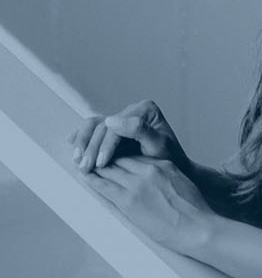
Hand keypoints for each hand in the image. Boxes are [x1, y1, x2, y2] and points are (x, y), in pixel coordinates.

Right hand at [70, 100, 190, 173]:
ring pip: (93, 126)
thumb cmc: (168, 156)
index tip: (101, 164)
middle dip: (92, 148)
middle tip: (85, 168)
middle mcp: (131, 110)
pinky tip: (73, 149)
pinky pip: (92, 130)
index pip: (118, 126)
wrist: (172, 165)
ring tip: (78, 162)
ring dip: (83, 144)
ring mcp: (120, 118)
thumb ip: (139, 130)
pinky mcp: (112, 129)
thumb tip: (112, 120)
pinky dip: (81, 139)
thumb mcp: (159, 145)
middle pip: (103, 126)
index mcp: (145, 109)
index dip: (106, 145)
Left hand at [84, 155, 215, 254]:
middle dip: (106, 159)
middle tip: (92, 159)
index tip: (112, 158)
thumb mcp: (182, 184)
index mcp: (164, 165)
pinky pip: (104, 186)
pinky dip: (92, 180)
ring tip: (84, 165)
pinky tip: (85, 177)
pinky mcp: (128, 200)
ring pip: (109, 169)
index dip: (121, 156)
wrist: (197, 228)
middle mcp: (150, 170)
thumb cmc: (194, 212)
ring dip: (95, 167)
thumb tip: (157, 182)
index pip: (135, 156)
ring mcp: (138, 184)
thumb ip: (167, 177)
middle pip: (120, 159)